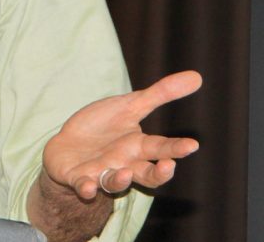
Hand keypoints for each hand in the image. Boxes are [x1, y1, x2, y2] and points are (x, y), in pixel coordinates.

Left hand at [42, 70, 201, 199]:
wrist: (67, 145)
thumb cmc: (103, 126)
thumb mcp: (129, 106)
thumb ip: (159, 95)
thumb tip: (196, 76)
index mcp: (138, 147)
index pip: (162, 149)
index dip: (176, 148)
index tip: (192, 144)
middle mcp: (124, 165)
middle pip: (147, 174)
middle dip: (159, 173)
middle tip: (169, 165)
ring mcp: (101, 173)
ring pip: (115, 183)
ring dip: (120, 181)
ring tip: (125, 173)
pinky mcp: (78, 178)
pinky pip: (83, 186)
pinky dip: (86, 188)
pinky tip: (87, 187)